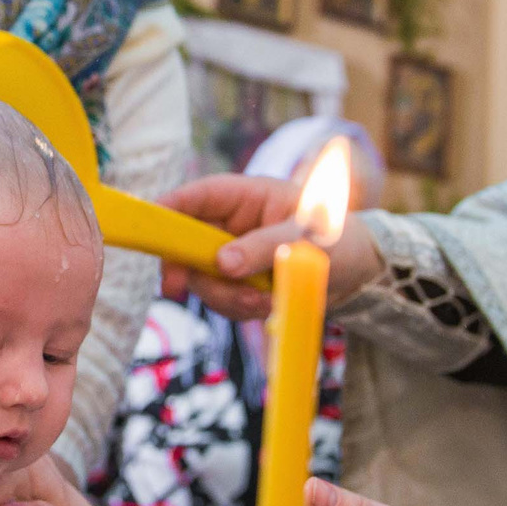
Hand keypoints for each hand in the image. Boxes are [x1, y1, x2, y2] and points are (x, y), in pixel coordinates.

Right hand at [154, 174, 382, 319]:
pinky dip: (241, 309)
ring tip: (264, 299)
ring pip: (202, 279)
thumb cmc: (337, 238)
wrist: (359, 272)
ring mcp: (234, 255)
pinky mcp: (240, 283)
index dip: (165, 210)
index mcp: (245, 196)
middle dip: (190, 270)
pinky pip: (223, 300)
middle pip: (186, 244)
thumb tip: (222, 264)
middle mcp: (232, 225)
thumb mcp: (305, 238)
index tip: (146, 231)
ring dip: (226, 296)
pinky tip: (269, 304)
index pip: (195, 196)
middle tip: (180, 290)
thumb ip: (262, 247)